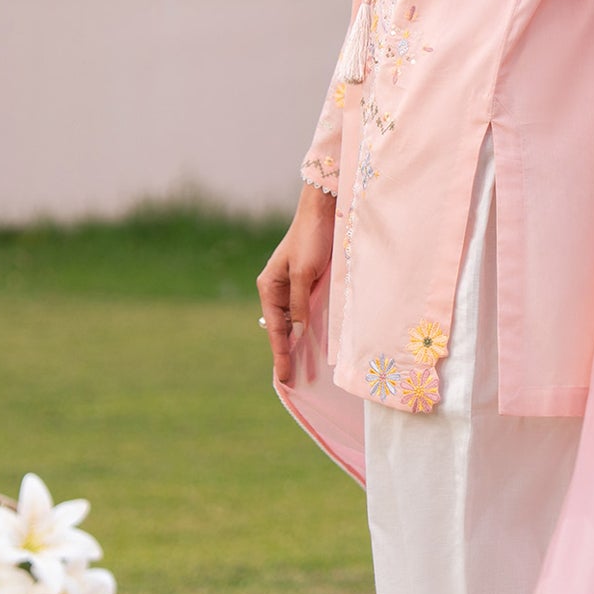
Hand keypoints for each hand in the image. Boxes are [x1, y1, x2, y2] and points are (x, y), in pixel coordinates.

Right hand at [257, 182, 335, 386]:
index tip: (283, 377)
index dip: (280, 354)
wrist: (324, 212)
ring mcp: (293, 287)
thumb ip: (300, 304)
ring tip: (302, 368)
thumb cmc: (311, 239)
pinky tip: (313, 342)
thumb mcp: (304, 273)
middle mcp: (278, 290)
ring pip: (293, 322)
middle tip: (291, 381)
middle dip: (285, 352)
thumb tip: (298, 332)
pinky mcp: (308, 283)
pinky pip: (305, 311)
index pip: (274, 329)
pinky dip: (307, 327)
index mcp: (269, 287)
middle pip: (281, 329)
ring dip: (298, 343)